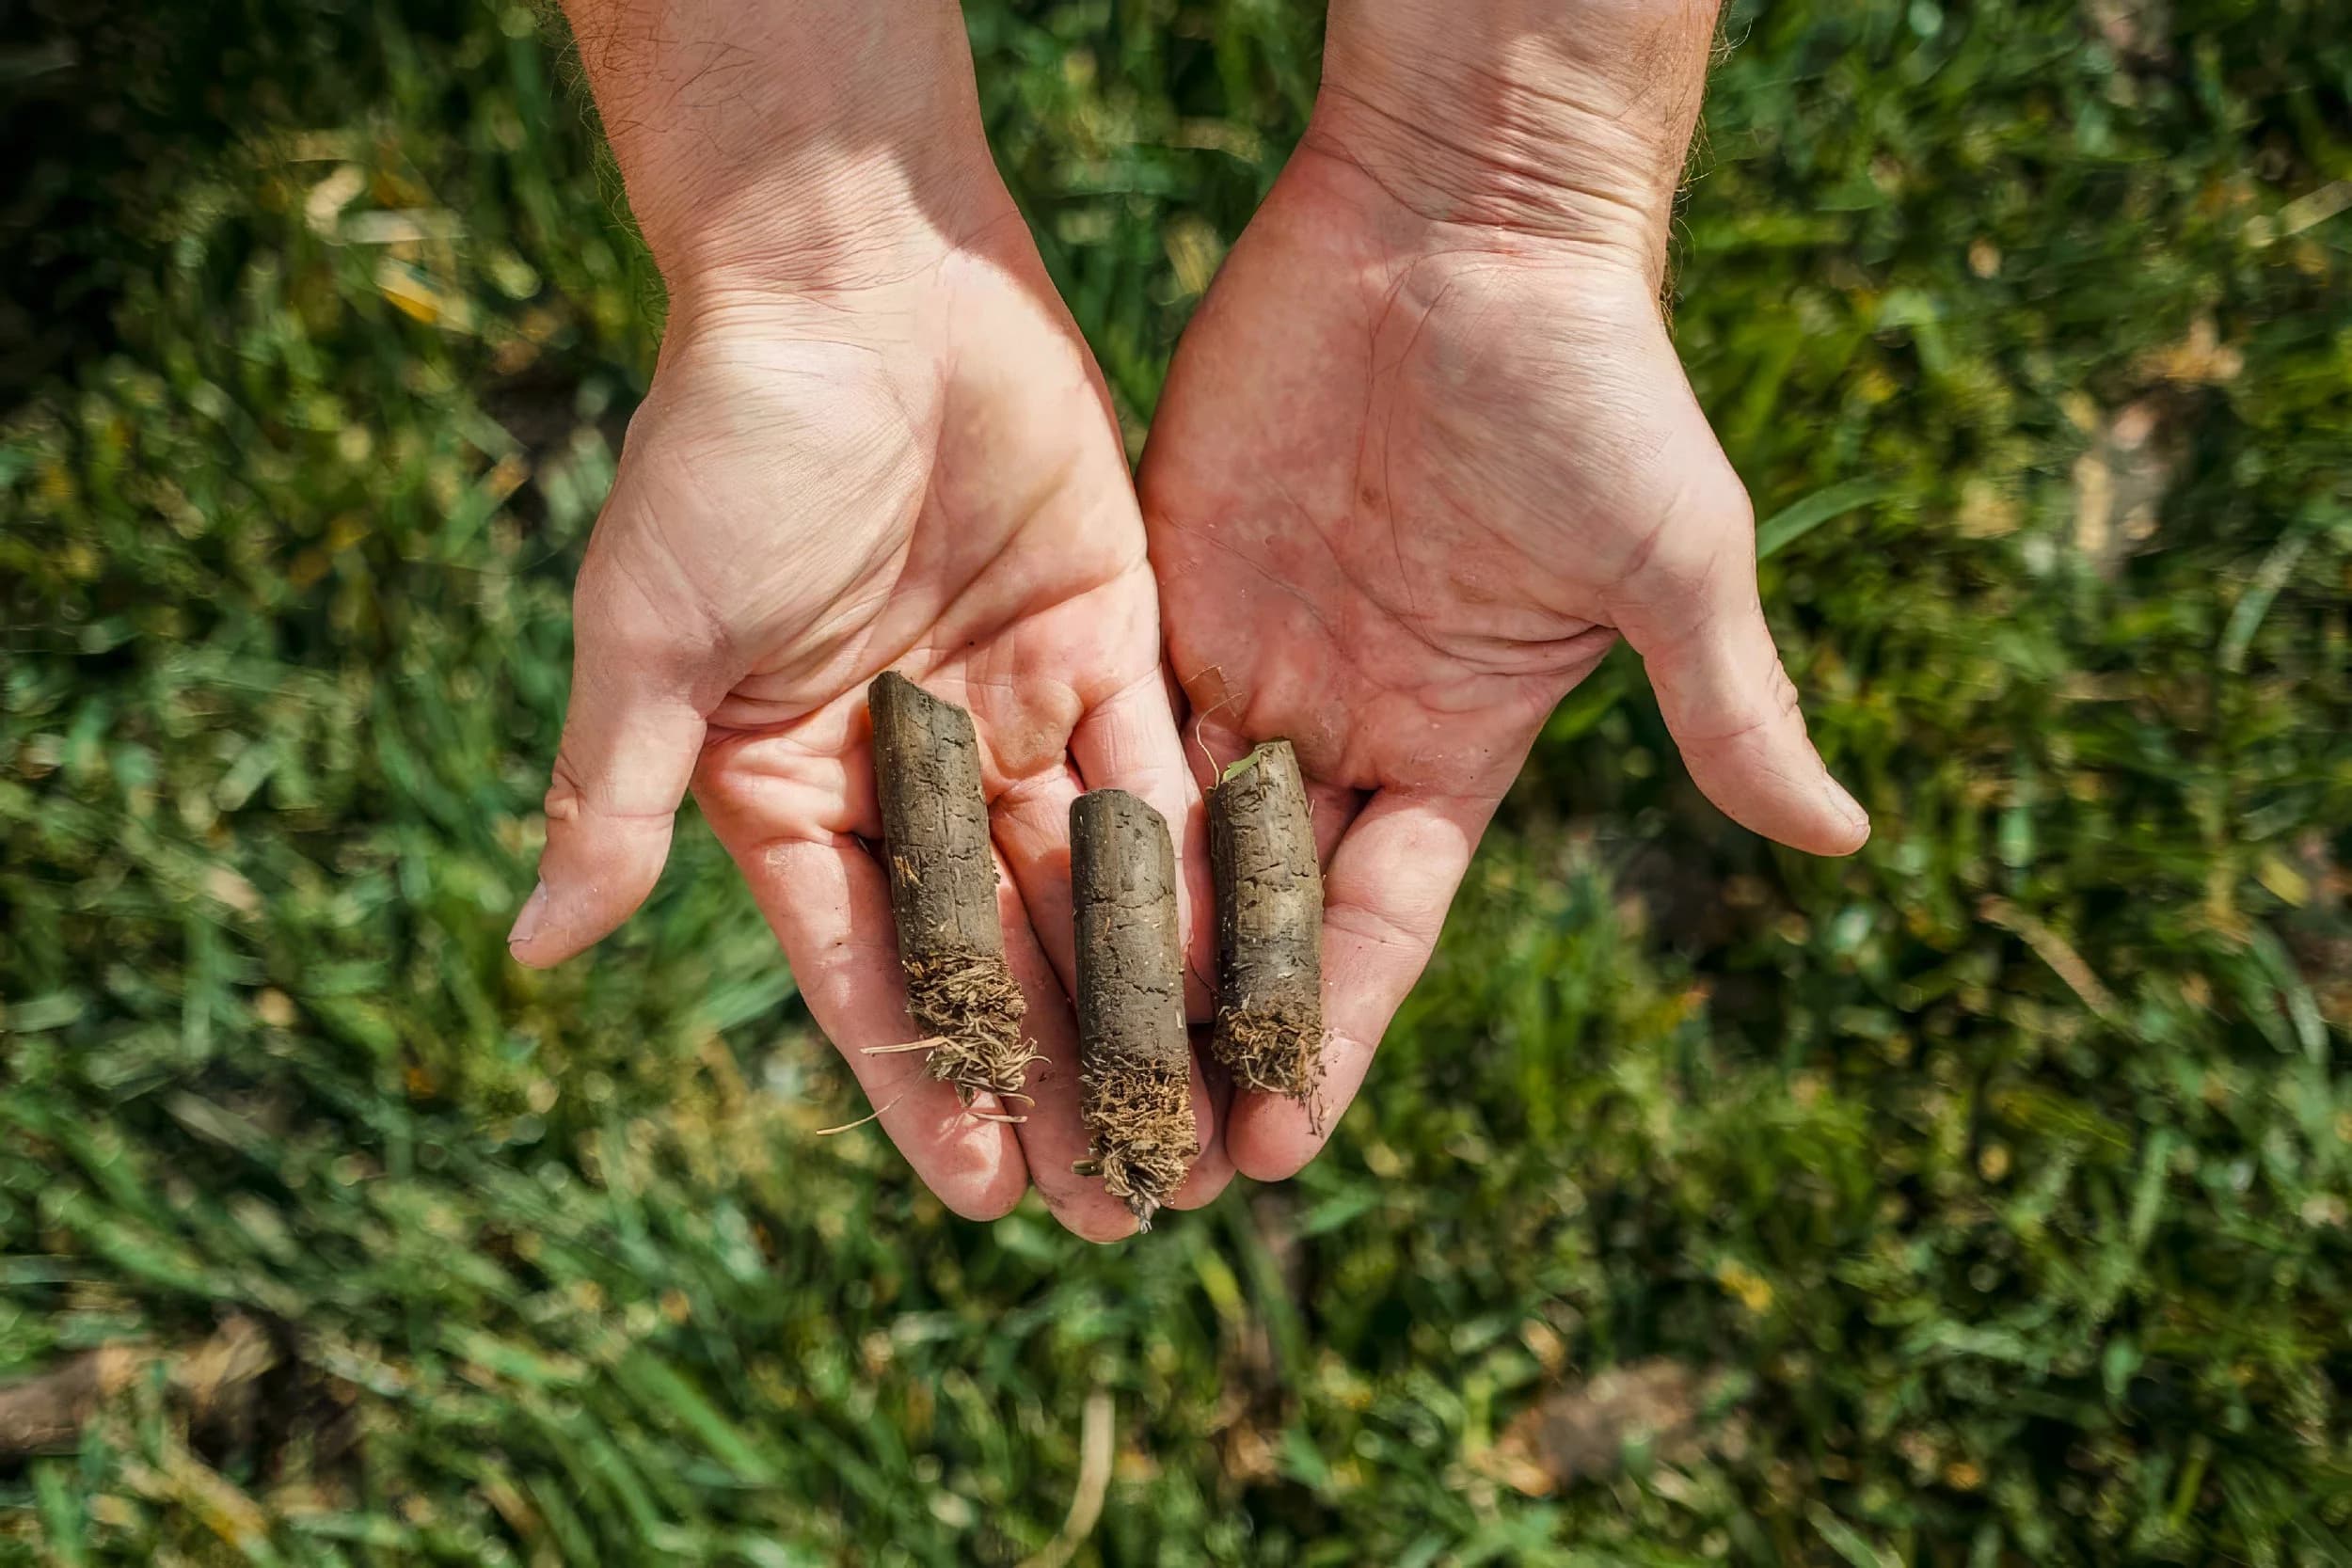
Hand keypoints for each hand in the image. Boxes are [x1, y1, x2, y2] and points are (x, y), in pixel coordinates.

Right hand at [523, 1, 1222, 1238]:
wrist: (852, 268)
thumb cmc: (727, 440)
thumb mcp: (649, 625)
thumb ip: (610, 788)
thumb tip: (535, 951)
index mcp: (788, 787)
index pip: (868, 967)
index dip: (926, 1083)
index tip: (987, 1194)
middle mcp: (907, 768)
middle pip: (996, 951)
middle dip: (1059, 1075)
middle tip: (1126, 1200)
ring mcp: (1011, 707)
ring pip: (1091, 886)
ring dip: (1146, 1004)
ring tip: (1203, 1124)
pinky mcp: (1107, 633)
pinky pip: (1163, 772)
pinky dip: (1203, 866)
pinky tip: (1254, 966)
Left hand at [1140, 1, 1868, 1179]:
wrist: (1463, 220)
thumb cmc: (1589, 382)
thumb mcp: (1670, 558)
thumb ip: (1725, 707)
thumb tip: (1847, 837)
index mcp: (1455, 748)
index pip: (1376, 925)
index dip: (1325, 1030)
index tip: (1273, 1142)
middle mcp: (1340, 727)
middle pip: (1254, 913)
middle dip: (1198, 1033)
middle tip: (1134, 1161)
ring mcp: (1243, 658)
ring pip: (1160, 838)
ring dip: (1109, 953)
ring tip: (1045, 1069)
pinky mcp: (1159, 582)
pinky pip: (1093, 720)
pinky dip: (1047, 810)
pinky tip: (991, 902)